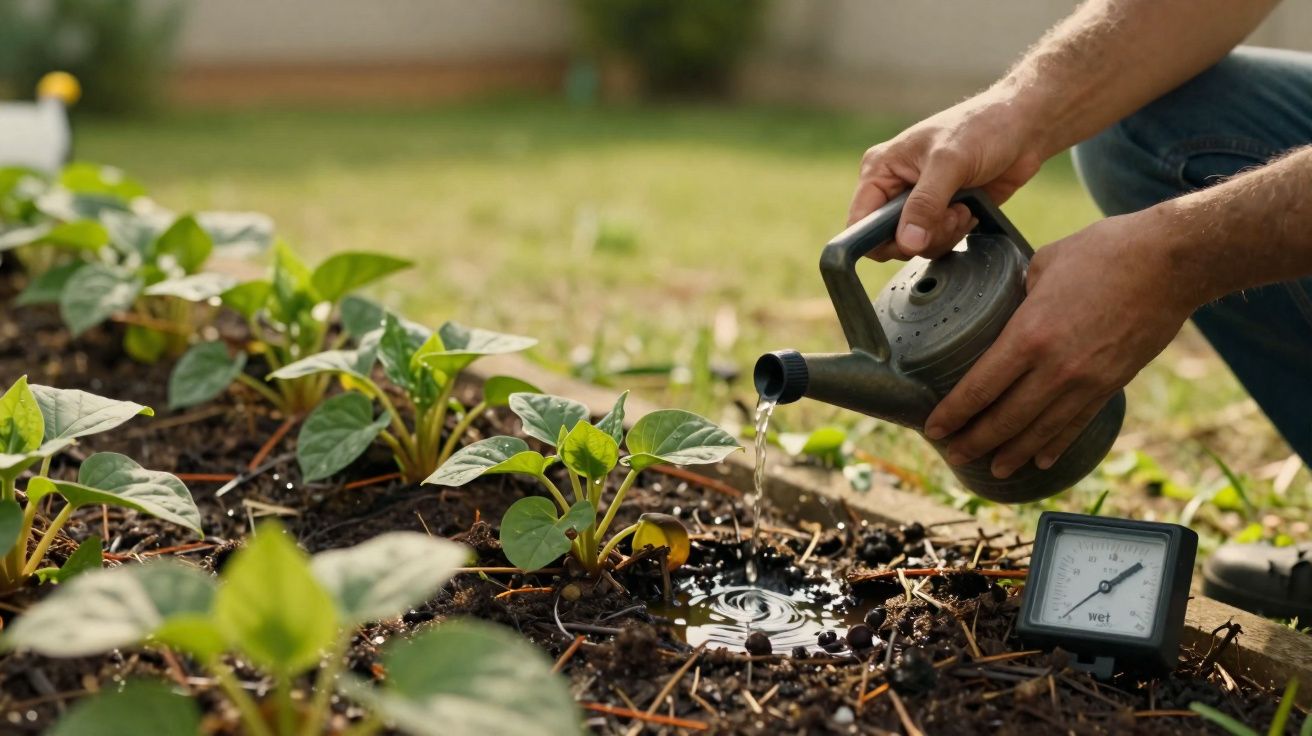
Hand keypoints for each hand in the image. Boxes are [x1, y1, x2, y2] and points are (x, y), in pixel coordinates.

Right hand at [849, 87, 1046, 260]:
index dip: (878, 239)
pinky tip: (970, 210)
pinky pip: (937, 242)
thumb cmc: (983, 128)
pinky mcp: (940, 214)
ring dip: (943, 234)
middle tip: (949, 214)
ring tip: (963, 207)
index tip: (911, 238)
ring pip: (915, 245)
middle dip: (922, 236)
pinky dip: (955, 233)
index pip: (859, 221)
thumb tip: (907, 242)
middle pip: (888, 240)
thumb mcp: (949, 163)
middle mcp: (893, 188)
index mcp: (880, 170)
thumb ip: (925, 204)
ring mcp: (917, 203)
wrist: (1023, 127)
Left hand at [922, 210, 1197, 477]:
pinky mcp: (1112, 385)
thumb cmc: (1105, 252)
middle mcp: (1055, 368)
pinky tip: (1040, 460)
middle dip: (974, 441)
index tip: (934, 428)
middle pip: (1005, 419)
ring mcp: (1086, 381)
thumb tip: (1004, 305)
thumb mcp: (1043, 264)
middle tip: (953, 453)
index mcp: (1029, 335)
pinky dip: (1056, 445)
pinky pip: (1077, 423)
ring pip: (1040, 430)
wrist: (1172, 261)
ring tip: (992, 469)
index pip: (979, 387)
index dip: (953, 413)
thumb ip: (1018, 294)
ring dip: (1012, 453)